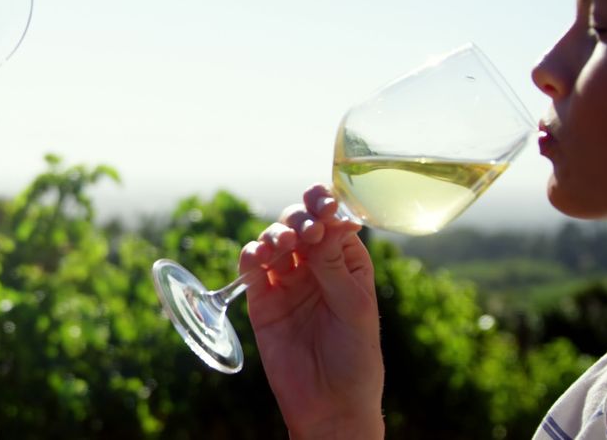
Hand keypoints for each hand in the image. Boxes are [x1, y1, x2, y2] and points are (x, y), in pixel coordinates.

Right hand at [241, 184, 383, 439]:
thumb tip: (325, 221)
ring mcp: (286, 281)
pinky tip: (258, 257)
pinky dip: (251, 256)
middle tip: (305, 231)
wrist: (330, 404)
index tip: (323, 201)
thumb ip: (333, 265)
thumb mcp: (353, 306)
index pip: (332, 221)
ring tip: (284, 244)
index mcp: (346, 261)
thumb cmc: (355, 356)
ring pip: (273, 240)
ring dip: (276, 234)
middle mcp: (314, 265)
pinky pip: (251, 269)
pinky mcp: (261, 300)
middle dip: (299, 218)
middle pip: (299, 224)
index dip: (325, 205)